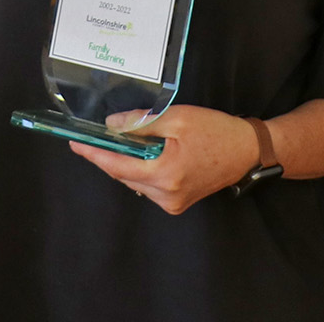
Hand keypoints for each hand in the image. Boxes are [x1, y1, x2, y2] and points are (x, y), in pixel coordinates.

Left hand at [68, 105, 258, 214]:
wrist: (248, 151)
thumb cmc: (216, 131)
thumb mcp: (178, 118)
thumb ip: (142, 122)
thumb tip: (112, 125)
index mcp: (165, 174)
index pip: (118, 166)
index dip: (95, 154)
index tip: (75, 144)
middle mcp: (165, 195)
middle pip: (124, 176)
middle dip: (111, 156)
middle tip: (100, 136)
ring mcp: (172, 203)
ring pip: (135, 182)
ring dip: (128, 163)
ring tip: (130, 142)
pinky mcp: (177, 204)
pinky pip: (149, 187)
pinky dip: (143, 171)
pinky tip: (149, 155)